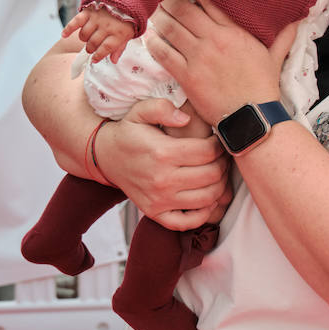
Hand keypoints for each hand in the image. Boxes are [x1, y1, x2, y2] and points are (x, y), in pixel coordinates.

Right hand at [63, 7, 134, 63]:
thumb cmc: (126, 19)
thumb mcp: (128, 34)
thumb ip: (120, 47)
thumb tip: (113, 60)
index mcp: (119, 33)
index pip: (106, 48)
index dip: (98, 56)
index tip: (94, 59)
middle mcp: (107, 26)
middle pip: (93, 43)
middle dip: (90, 48)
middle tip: (91, 48)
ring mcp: (97, 18)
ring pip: (84, 35)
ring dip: (84, 39)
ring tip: (87, 39)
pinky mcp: (89, 11)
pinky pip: (75, 22)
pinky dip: (68, 29)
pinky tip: (64, 35)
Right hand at [94, 98, 231, 225]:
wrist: (105, 156)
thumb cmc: (128, 132)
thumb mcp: (140, 111)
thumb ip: (163, 108)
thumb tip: (185, 119)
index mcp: (162, 152)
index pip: (209, 152)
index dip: (220, 145)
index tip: (218, 140)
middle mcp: (161, 179)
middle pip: (212, 175)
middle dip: (224, 164)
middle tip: (222, 157)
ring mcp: (158, 200)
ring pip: (207, 198)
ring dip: (220, 186)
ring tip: (216, 173)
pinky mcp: (154, 213)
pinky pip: (187, 222)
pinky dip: (204, 213)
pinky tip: (206, 198)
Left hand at [144, 0, 296, 122]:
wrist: (253, 117)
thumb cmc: (263, 87)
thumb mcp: (276, 57)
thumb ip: (284, 35)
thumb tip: (300, 19)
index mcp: (236, 32)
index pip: (209, 0)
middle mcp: (216, 40)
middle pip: (184, 9)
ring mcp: (200, 57)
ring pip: (170, 28)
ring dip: (158, 17)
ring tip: (150, 9)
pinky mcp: (187, 76)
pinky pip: (163, 53)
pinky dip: (153, 43)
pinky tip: (148, 36)